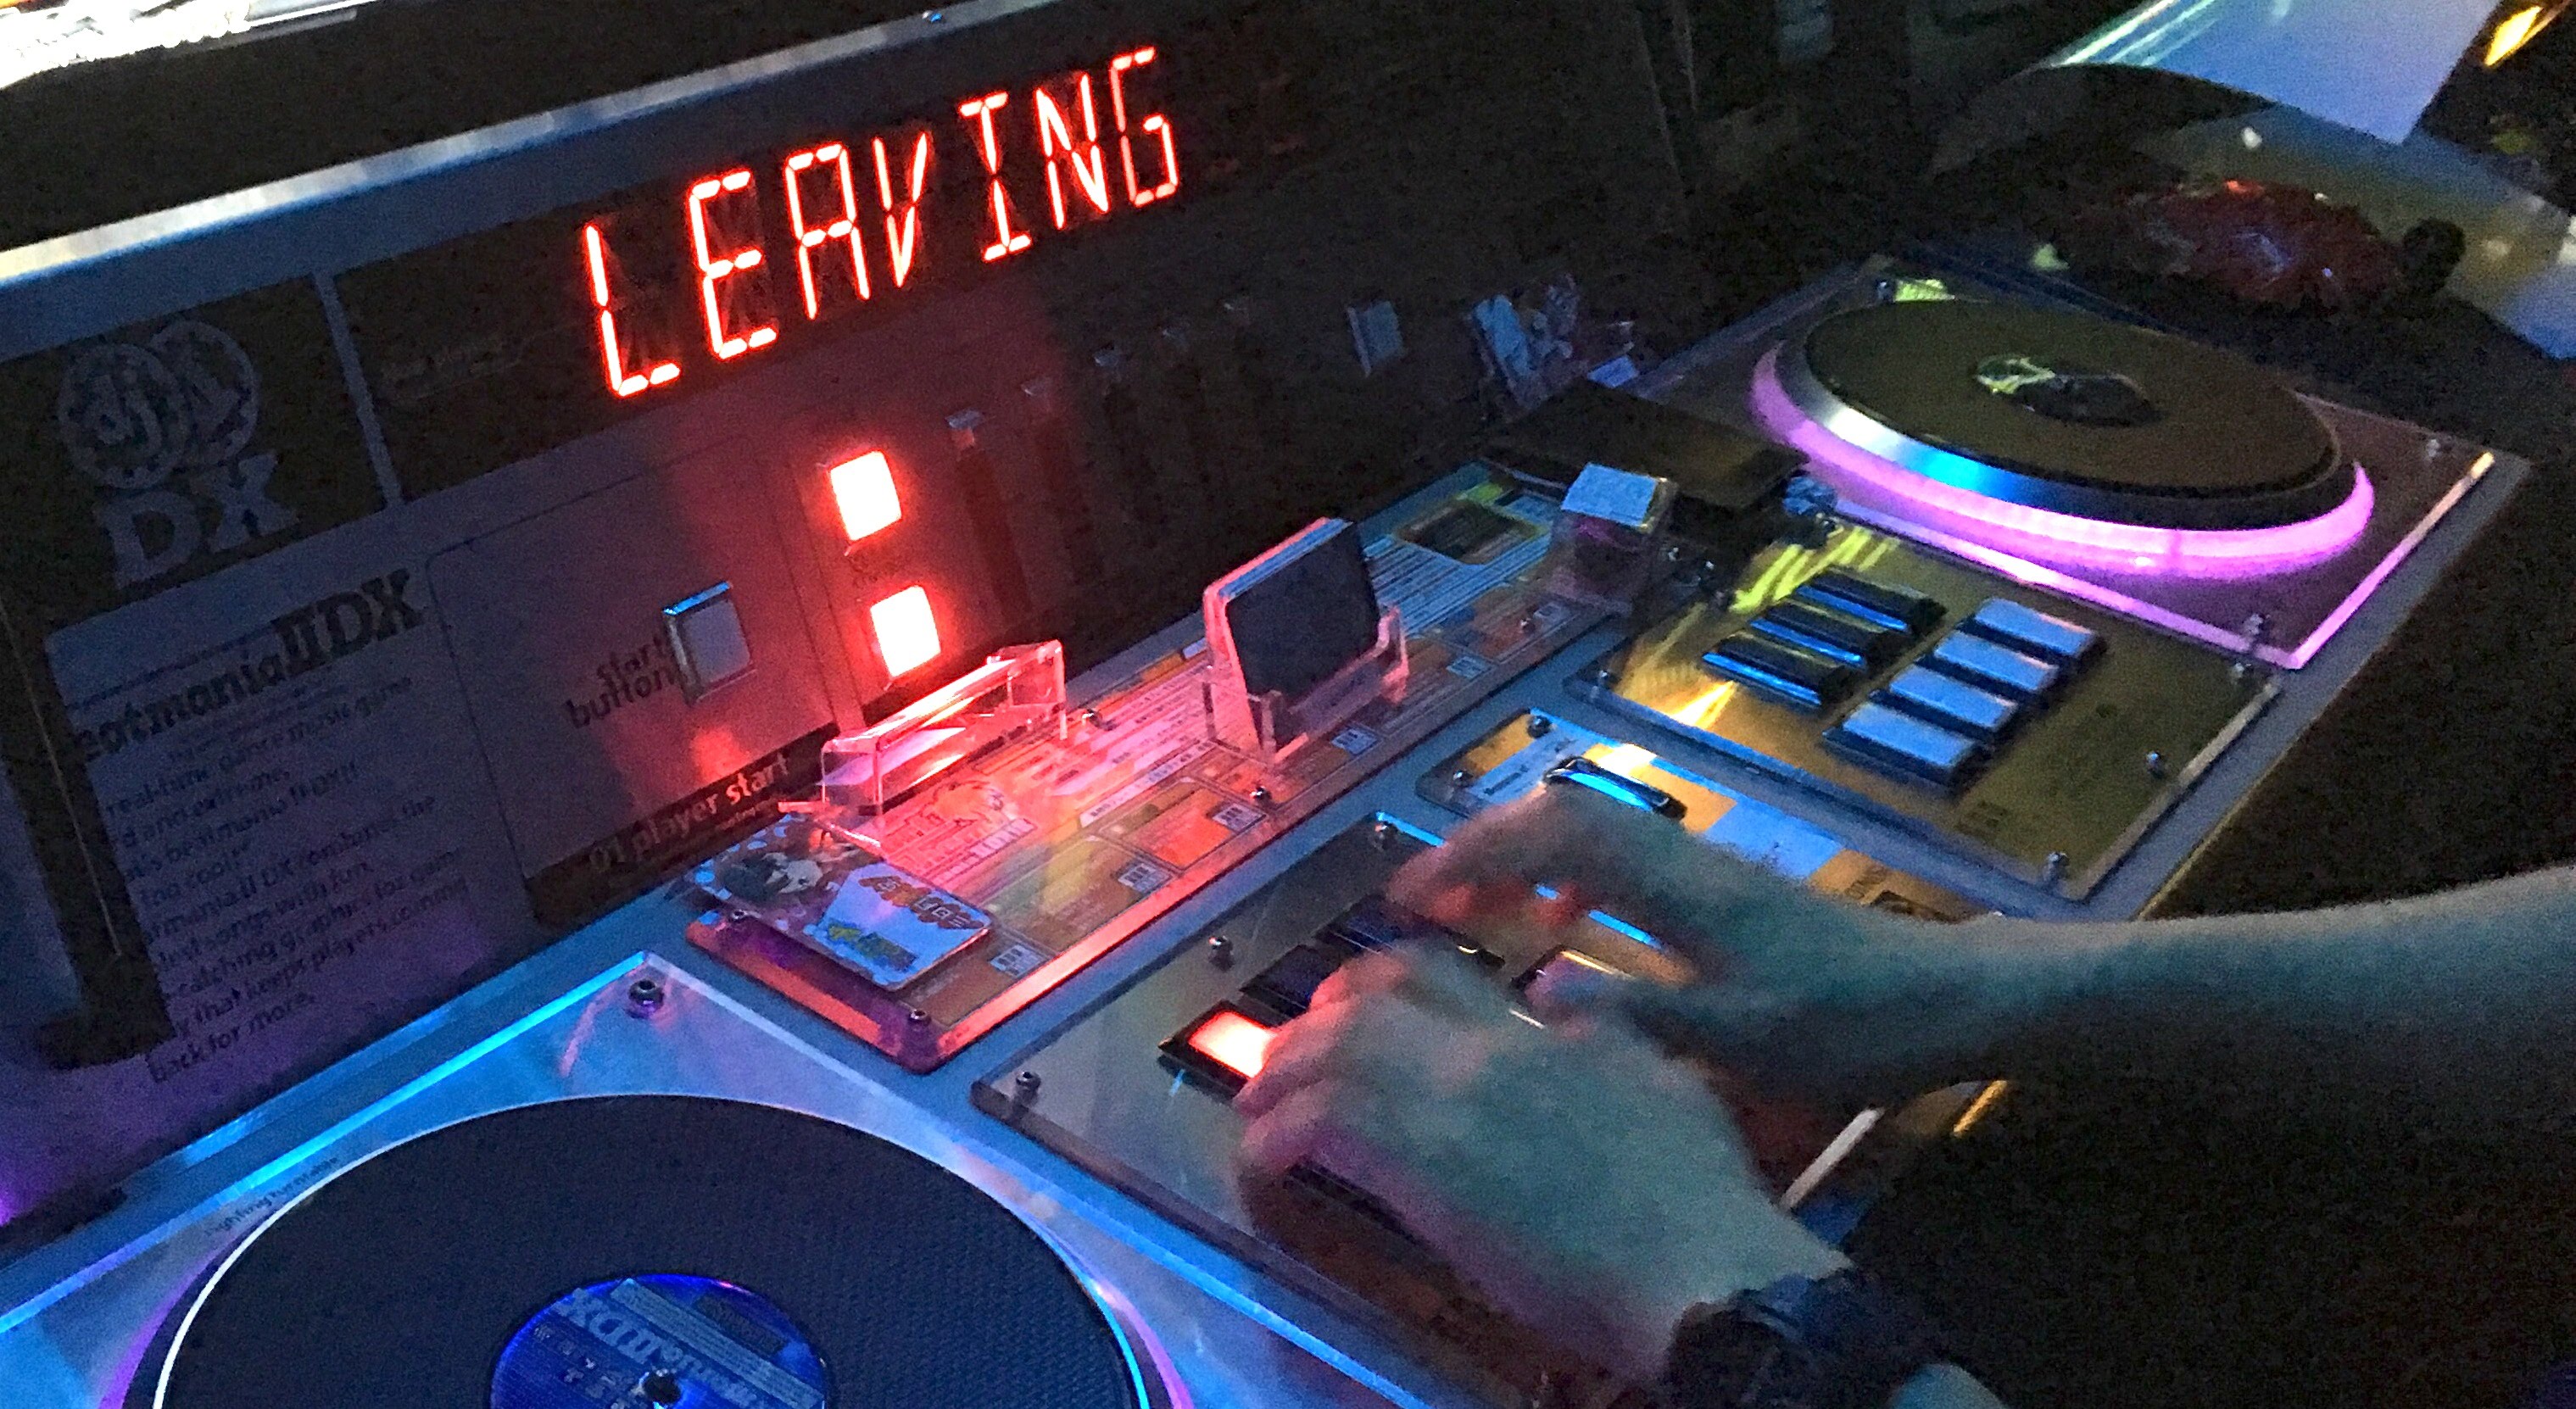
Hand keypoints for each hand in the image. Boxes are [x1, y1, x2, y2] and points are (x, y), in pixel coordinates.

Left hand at [1234, 949, 1846, 1380]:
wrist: (1697, 1261)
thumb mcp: (1666, 1081)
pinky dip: (1282, 1135)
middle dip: (1315, 1020)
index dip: (1378, 977)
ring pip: (1336, 1055)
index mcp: (1543, 1030)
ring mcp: (1452, 1104)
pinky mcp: (1424, 1168)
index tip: (1353, 997)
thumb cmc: (1699, 1193)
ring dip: (1283, 1074)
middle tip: (1287, 1049)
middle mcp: (1487, 1050)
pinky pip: (1326, 1127)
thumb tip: (1560, 1005)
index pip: (1436, 972)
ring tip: (1257, 1099)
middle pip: (1370, 1003)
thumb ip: (1603, 1037)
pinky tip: (1266, 1156)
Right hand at [1387, 784, 2061, 1106]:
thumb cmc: (1848, 1027)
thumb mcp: (1741, 1042)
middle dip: (1483, 844)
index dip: (1474, 854)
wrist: (1948, 999)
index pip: (1556, 835)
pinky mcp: (1723, 890)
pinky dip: (1570, 880)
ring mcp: (1705, 870)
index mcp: (1679, 888)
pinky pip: (1621, 860)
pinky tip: (1563, 933)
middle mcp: (1684, 860)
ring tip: (1474, 910)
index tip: (1413, 895)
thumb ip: (1637, 1017)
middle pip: (1564, 815)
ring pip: (1591, 832)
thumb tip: (1536, 991)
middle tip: (1427, 898)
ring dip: (1523, 859)